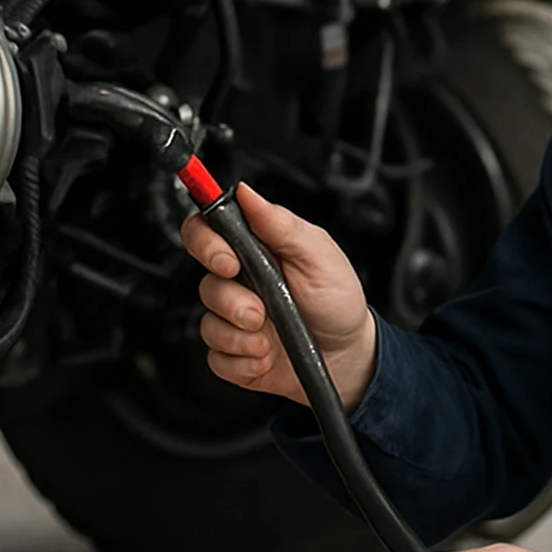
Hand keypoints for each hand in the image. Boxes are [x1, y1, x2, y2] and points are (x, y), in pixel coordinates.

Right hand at [180, 182, 376, 411]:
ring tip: (273, 336)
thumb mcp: (319, 254)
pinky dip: (243, 360)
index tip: (227, 260)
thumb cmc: (337, 299)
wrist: (348, 355)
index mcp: (256, 249)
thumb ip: (280, 223)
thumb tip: (245, 191)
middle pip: (202, 280)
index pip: (207, 230)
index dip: (204, 241)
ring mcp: (234, 318)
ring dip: (241, 334)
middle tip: (258, 309)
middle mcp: (240, 281)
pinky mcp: (233, 352)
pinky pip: (216, 357)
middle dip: (229, 299)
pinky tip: (267, 355)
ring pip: (208, 323)